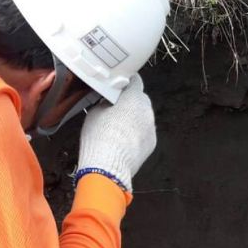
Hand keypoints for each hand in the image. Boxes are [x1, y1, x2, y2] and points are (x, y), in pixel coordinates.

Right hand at [76, 74, 155, 192]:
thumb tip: (110, 102)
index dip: (127, 83)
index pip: (135, 81)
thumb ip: (106, 102)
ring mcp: (151, 127)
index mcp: (133, 97)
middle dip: (130, 102)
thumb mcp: (95, 112)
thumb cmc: (99, 136)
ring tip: (118, 129)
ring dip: (134, 119)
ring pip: (143, 117)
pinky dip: (137, 134)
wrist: (108, 165)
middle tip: (115, 109)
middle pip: (140, 99)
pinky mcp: (152, 142)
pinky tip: (124, 141)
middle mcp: (147, 110)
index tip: (121, 86)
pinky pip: (145, 132)